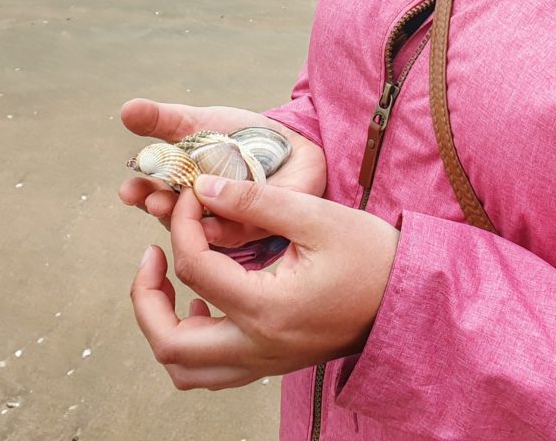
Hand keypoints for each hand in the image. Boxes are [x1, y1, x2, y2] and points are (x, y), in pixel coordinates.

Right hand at [118, 98, 325, 248]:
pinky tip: (212, 223)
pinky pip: (244, 230)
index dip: (139, 194)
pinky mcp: (265, 223)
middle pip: (175, 216)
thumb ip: (163, 120)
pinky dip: (227, 227)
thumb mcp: (197, 123)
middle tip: (152, 201)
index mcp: (183, 188)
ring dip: (189, 221)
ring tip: (181, 209)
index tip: (127, 191)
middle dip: (161, 209)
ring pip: (205, 227)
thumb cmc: (238, 134)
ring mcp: (232, 220)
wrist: (288, 137)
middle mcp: (203, 210)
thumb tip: (126, 109)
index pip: (153, 194)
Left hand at [131, 175, 398, 389]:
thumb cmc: (371, 256)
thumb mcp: (316, 216)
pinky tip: (203, 300)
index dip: (181, 223)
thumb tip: (203, 186)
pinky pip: (211, 370)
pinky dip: (190, 341)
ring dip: (162, 326)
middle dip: (145, 295)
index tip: (193, 194)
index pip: (195, 268)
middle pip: (169, 343)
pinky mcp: (271, 362)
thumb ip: (255, 200)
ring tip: (171, 278)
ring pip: (185, 369)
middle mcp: (258, 345)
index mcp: (267, 307)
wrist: (410, 300)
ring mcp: (263, 362)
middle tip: (153, 252)